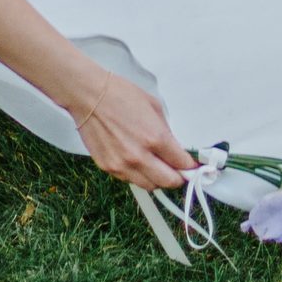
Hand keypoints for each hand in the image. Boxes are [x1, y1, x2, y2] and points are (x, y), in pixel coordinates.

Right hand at [71, 69, 196, 190]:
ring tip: (158, 167)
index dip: (190, 166)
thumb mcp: (154, 106)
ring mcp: (123, 165)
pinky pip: (131, 180)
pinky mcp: (109, 168)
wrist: (89, 96)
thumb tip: (175, 147)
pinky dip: (139, 175)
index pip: (181, 164)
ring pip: (150, 186)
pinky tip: (138, 162)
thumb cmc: (120, 95)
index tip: (192, 166)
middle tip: (179, 171)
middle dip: (178, 178)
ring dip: (158, 179)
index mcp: (155, 138)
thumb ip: (166, 131)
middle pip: (169, 182)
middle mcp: (140, 156)